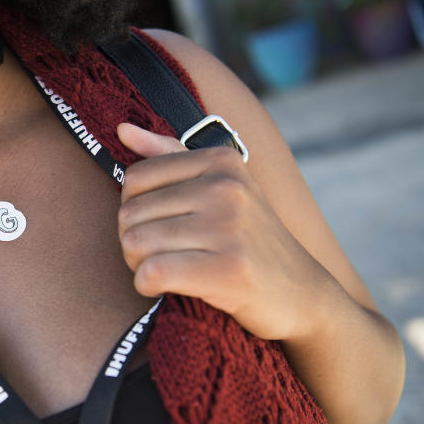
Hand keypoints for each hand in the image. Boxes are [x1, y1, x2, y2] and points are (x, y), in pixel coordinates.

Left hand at [116, 123, 331, 341]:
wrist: (302, 293)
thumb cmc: (249, 240)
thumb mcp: (220, 188)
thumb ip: (170, 155)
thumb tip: (121, 129)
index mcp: (221, 161)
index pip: (136, 178)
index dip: (135, 210)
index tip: (159, 228)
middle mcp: (225, 187)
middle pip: (130, 213)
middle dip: (133, 242)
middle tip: (162, 256)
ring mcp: (229, 227)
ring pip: (135, 244)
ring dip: (139, 266)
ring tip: (167, 272)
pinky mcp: (228, 270)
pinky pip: (152, 272)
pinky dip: (147, 286)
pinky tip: (165, 289)